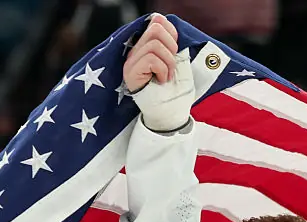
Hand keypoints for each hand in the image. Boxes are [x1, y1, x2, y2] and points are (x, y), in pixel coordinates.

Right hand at [123, 15, 193, 131]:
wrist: (170, 115)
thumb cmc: (174, 91)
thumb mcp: (176, 62)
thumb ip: (170, 44)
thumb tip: (166, 23)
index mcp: (146, 47)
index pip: (156, 21)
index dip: (171, 33)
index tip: (175, 51)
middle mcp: (135, 52)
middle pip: (155, 28)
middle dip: (171, 46)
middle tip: (171, 66)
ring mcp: (131, 62)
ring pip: (154, 44)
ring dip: (168, 62)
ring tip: (166, 76)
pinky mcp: (131, 73)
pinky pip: (151, 58)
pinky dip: (162, 70)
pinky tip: (161, 81)